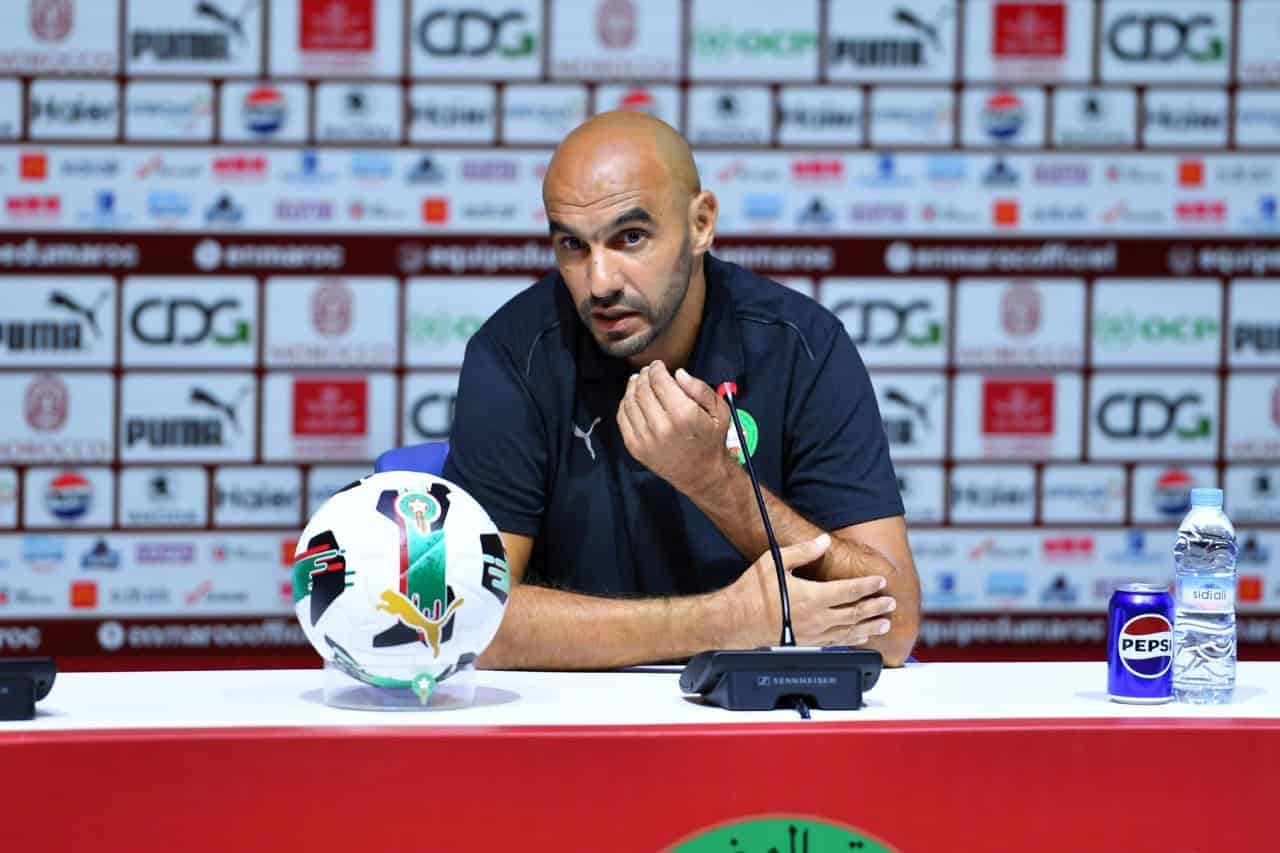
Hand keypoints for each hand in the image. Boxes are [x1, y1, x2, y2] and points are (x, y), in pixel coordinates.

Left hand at [616, 361, 734, 496]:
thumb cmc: (711, 440)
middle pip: (642, 389)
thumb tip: (678, 373)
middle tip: (648, 372)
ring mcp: (645, 439)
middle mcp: (661, 426)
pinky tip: (633, 398)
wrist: (701, 474)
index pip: (659, 381)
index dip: (656, 368)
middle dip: (644, 375)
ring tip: (639, 381)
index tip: (659, 365)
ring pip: (629, 401)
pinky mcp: (635, 448)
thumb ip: (700, 389)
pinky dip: (625, 404)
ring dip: (633, 386)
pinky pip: (622, 418)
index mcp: (683, 415)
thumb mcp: (719, 411)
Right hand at [722, 534, 895, 647]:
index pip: (849, 590)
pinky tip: (860, 637)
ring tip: (885, 624)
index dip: (867, 586)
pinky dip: (852, 639)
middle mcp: (816, 618)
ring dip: (869, 627)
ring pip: (849, 631)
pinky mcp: (806, 643)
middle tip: (890, 603)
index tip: (880, 582)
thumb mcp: (776, 562)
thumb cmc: (752, 591)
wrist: (736, 621)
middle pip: (854, 613)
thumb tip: (824, 541)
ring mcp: (812, 634)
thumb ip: (803, 551)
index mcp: (812, 596)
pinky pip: (836, 642)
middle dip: (875, 607)